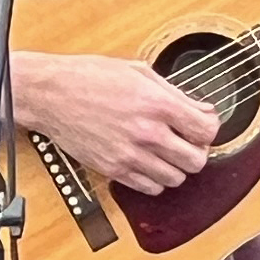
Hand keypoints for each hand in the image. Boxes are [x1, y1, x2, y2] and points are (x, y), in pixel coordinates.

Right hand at [10, 51, 218, 193]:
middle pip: (196, 160)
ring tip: (166, 152)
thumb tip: (203, 110)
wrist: (50, 93)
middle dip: (196, 151)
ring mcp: (129, 155)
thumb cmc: (90, 77)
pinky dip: (155, 180)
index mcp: (157, 103)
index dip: (209, 129)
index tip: (202, 126)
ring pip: (175, 179)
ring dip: (176, 167)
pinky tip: (148, 163)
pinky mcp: (113, 170)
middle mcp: (146, 132)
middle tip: (187, 142)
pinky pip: (150, 188)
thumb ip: (176, 93)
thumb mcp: (139, 72)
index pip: (206, 131)